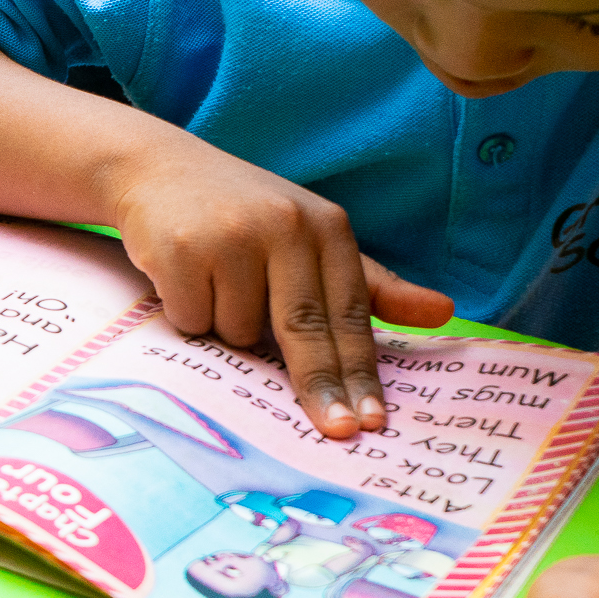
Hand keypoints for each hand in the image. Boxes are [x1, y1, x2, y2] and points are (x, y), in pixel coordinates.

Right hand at [100, 133, 452, 434]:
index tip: (371, 419)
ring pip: (239, 332)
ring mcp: (232, 236)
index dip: (360, 370)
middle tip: (338, 430)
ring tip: (214, 285)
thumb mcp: (312, 236)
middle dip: (321, 386)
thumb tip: (443, 313)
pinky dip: (188, 314)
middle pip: (305, 327)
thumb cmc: (245, 213)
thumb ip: (371, 283)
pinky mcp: (183, 248)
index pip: (349, 313)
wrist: (155, 167)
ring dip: (226, 328)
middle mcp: (284, 226)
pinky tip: (184, 278)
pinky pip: (193, 320)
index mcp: (325, 226)